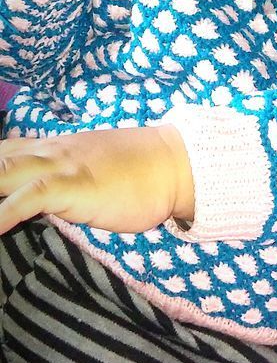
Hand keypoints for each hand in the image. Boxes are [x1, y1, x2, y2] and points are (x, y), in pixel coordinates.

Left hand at [0, 125, 194, 234]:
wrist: (173, 163)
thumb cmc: (133, 176)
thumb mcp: (82, 178)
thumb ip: (52, 188)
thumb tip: (27, 208)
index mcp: (43, 151)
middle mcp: (43, 152)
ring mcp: (58, 166)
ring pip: (1, 171)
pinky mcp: (74, 184)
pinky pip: (31, 196)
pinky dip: (5, 211)